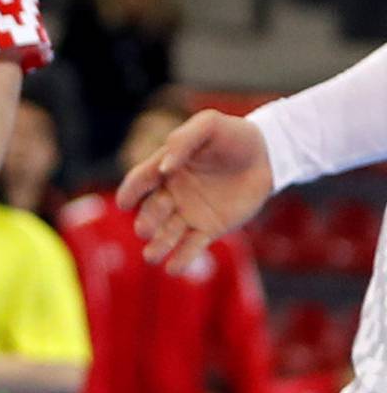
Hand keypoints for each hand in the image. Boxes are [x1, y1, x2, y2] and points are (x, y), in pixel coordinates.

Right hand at [116, 108, 273, 273]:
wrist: (268, 155)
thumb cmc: (235, 136)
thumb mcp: (209, 124)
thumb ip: (184, 140)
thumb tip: (164, 168)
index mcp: (165, 168)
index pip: (141, 181)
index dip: (130, 192)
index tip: (124, 203)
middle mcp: (172, 193)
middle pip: (151, 211)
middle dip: (146, 222)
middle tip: (145, 229)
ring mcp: (189, 213)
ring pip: (167, 233)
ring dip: (157, 246)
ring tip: (152, 256)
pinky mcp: (209, 229)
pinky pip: (191, 247)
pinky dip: (181, 259)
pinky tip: (174, 268)